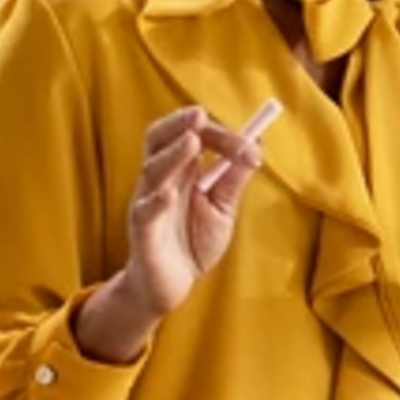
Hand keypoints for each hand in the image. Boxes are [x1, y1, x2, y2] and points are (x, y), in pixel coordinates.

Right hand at [75, 104, 263, 361]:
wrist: (172, 285)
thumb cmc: (193, 242)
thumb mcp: (221, 207)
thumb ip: (233, 179)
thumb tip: (256, 145)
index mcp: (180, 171)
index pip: (191, 137)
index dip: (218, 135)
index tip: (248, 142)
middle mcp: (160, 181)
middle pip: (159, 141)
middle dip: (178, 125)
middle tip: (199, 115)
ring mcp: (147, 204)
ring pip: (152, 171)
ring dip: (172, 156)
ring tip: (192, 142)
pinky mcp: (142, 232)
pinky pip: (144, 213)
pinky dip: (155, 201)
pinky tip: (168, 193)